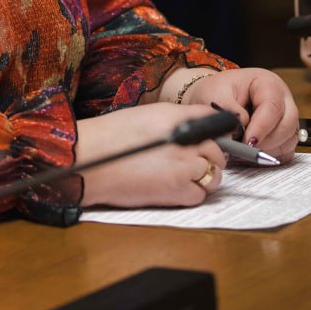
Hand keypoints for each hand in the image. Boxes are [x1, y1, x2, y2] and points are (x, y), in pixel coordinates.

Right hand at [76, 103, 226, 207]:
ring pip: (213, 175)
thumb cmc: (113, 135)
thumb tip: (201, 122)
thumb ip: (177, 117)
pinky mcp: (177, 193)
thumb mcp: (147, 114)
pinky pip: (200, 195)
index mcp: (176, 118)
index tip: (213, 134)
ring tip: (184, 173)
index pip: (212, 119)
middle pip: (218, 150)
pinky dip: (193, 192)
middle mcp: (185, 141)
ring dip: (205, 175)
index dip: (216, 128)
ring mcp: (184, 169)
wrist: (92, 161)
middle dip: (211, 154)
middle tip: (193, 157)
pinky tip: (176, 186)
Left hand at [179, 69, 298, 163]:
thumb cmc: (218, 91)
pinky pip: (287, 150)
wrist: (215, 98)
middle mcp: (282, 99)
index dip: (262, 126)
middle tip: (247, 148)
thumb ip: (228, 109)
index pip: (273, 106)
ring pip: (290, 138)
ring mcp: (286, 117)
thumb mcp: (216, 94)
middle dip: (268, 140)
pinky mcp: (285, 134)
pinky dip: (273, 155)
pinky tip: (255, 152)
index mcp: (268, 83)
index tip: (248, 141)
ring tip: (247, 149)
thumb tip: (240, 126)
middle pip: (288, 123)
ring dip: (270, 148)